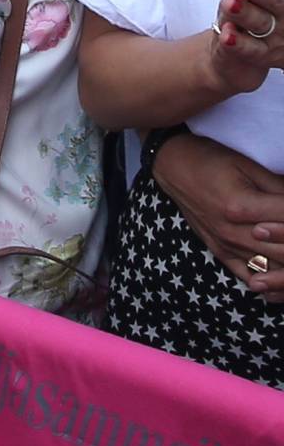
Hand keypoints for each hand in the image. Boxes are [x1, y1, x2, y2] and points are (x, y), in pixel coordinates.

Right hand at [154, 131, 283, 302]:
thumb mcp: (249, 166)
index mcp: (242, 207)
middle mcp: (235, 232)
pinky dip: (270, 283)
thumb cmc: (212, 160)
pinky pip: (249, 275)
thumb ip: (280, 188)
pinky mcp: (220, 251)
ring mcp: (226, 245)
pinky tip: (281, 285)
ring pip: (272, 267)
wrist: (173, 166)